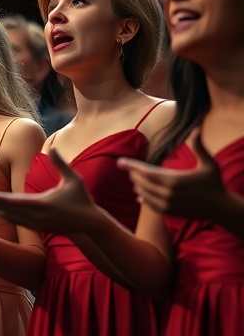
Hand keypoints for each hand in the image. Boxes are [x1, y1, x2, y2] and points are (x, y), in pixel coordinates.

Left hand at [0, 149, 98, 233]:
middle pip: (6, 209)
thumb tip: (52, 147)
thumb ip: (60, 164)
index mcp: (41, 203)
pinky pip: (18, 222)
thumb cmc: (82, 199)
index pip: (12, 201)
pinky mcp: (39, 228)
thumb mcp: (73, 180)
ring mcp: (37, 223)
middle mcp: (36, 215)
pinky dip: (7, 216)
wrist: (90, 225)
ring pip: (10, 216)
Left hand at [118, 128, 238, 219]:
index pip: (145, 172)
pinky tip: (140, 196)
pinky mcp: (169, 213)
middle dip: (133, 174)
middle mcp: (167, 194)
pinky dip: (144, 199)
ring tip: (134, 179)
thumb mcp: (209, 164)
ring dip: (138, 186)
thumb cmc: (215, 184)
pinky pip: (151, 205)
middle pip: (142, 183)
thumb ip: (199, 147)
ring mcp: (167, 205)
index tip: (120, 162)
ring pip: (145, 194)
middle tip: (127, 168)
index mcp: (173, 180)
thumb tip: (196, 129)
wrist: (221, 208)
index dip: (131, 166)